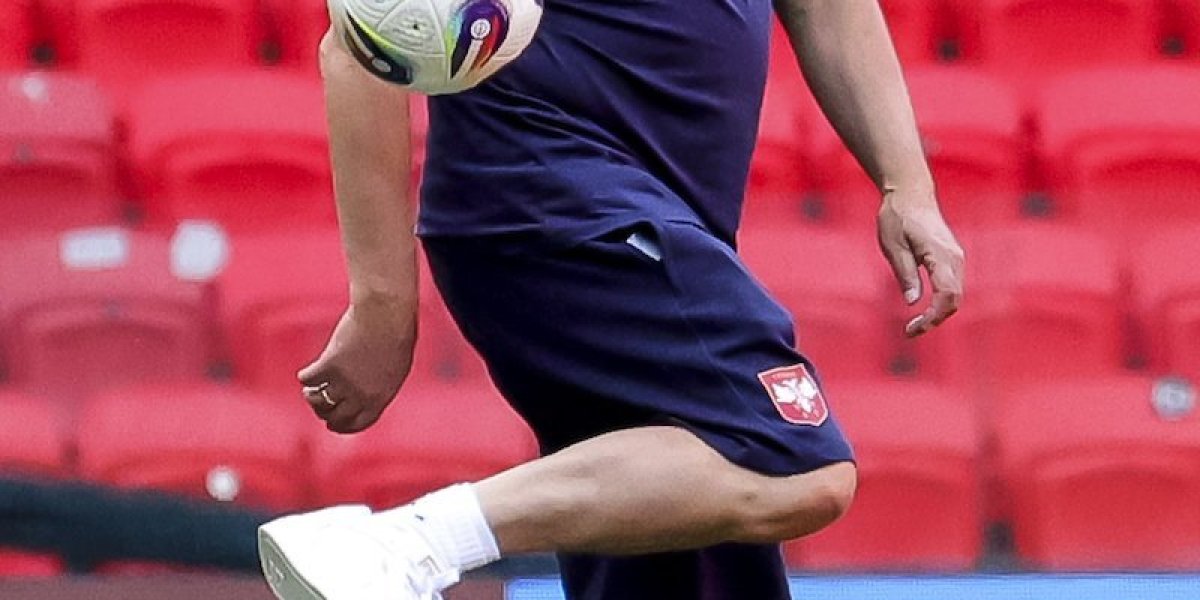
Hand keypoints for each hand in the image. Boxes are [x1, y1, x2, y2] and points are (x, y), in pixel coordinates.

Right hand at [298, 298, 415, 432]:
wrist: (386, 315)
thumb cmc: (395, 335)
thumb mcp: (394, 368)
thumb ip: (380, 386)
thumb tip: (364, 397)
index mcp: (381, 398)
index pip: (358, 424)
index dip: (343, 427)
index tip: (332, 425)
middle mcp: (362, 395)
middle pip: (335, 417)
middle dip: (325, 414)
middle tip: (318, 406)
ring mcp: (345, 382)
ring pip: (318, 402)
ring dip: (312, 397)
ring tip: (311, 390)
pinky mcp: (329, 366)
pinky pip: (308, 379)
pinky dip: (306, 376)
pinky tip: (308, 372)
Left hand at [877, 189, 964, 337]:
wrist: (911, 194)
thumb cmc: (898, 217)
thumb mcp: (893, 246)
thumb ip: (905, 274)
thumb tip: (912, 302)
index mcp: (941, 255)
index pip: (946, 296)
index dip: (932, 318)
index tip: (913, 329)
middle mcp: (955, 258)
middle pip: (954, 300)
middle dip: (935, 320)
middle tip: (910, 332)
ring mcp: (956, 258)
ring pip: (955, 295)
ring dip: (938, 313)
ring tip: (914, 325)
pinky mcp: (952, 259)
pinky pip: (952, 286)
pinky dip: (941, 302)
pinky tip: (924, 310)